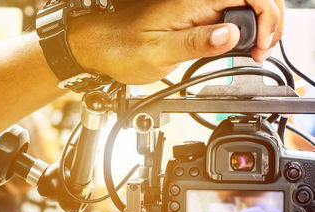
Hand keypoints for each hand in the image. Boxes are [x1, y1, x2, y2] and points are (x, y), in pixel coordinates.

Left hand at [68, 0, 283, 84]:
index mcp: (191, 2)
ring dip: (256, 29)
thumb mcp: (158, 53)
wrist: (99, 47)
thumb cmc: (120, 49)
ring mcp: (194, 9)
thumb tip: (231, 34)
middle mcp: (195, 1)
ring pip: (240, 9)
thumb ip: (195, 43)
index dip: (265, 18)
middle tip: (261, 52)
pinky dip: (239, 33)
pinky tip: (239, 48)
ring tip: (254, 53)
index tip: (261, 44)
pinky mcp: (191, 19)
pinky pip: (225, 19)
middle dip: (267, 23)